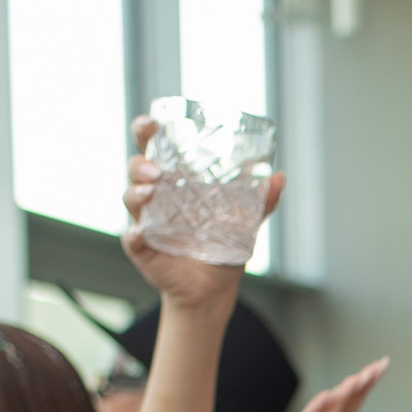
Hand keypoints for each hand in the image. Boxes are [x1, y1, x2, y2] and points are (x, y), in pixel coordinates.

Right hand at [119, 116, 285, 308]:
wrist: (215, 289)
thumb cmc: (223, 247)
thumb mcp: (244, 222)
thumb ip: (261, 201)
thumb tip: (279, 177)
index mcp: (175, 182)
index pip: (154, 148)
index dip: (147, 131)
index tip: (152, 122)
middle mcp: (156, 197)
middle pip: (136, 168)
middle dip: (140, 163)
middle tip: (156, 169)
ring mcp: (146, 221)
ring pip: (131, 199)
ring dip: (136, 192)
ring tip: (151, 191)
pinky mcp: (142, 248)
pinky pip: (131, 239)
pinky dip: (133, 235)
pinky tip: (139, 233)